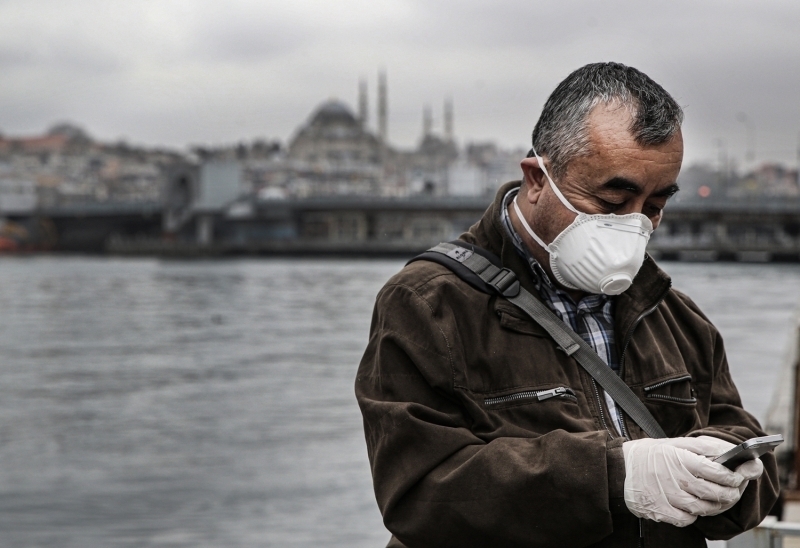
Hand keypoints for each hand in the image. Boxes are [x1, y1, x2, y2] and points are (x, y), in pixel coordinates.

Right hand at [622, 438, 747, 526]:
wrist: (619, 470)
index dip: (734, 476)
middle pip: (716, 493)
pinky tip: (692, 507)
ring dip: (715, 506)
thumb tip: (728, 452)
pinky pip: (687, 520)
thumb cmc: (648, 455)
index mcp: (682, 459)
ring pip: (704, 509)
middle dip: (731, 494)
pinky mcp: (662, 511)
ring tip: (716, 499)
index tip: (739, 476)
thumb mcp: (673, 443)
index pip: (719, 472)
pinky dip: (694, 516)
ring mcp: (670, 498)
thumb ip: (701, 448)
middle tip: (733, 491)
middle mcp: (677, 480)